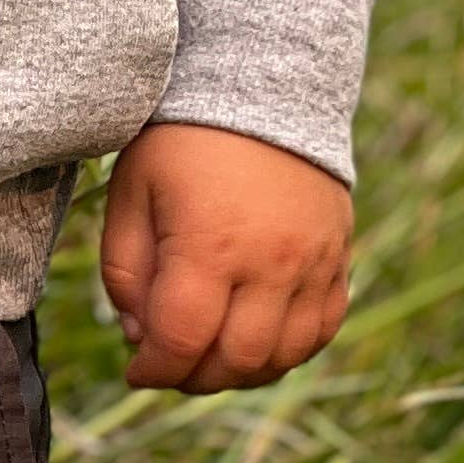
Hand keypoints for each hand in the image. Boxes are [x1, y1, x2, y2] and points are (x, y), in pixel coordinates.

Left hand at [98, 122, 350, 393]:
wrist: (262, 84)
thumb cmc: (182, 139)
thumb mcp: (132, 191)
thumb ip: (125, 270)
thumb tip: (139, 336)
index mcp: (209, 244)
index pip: (182, 342)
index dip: (154, 370)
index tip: (135, 371)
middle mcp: (270, 261)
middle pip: (236, 360)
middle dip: (194, 378)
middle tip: (170, 366)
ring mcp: (313, 263)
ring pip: (284, 355)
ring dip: (241, 372)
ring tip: (209, 356)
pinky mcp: (338, 258)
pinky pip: (322, 330)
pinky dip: (288, 351)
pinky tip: (255, 340)